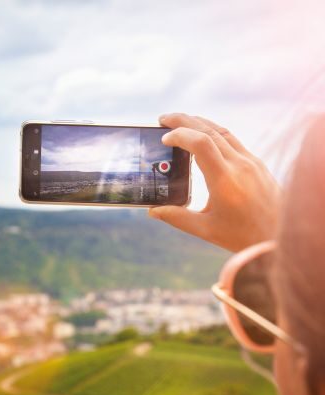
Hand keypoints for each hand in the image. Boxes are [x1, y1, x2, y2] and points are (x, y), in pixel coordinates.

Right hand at [149, 113, 280, 251]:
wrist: (280, 235)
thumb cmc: (242, 236)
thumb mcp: (206, 230)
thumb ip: (177, 218)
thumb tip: (153, 211)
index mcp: (225, 181)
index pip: (200, 144)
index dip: (180, 135)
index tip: (164, 139)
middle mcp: (239, 166)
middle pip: (209, 130)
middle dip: (184, 120)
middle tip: (163, 119)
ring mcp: (251, 162)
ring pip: (222, 131)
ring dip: (199, 122)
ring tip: (180, 122)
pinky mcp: (257, 163)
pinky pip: (233, 140)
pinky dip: (214, 132)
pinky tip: (204, 136)